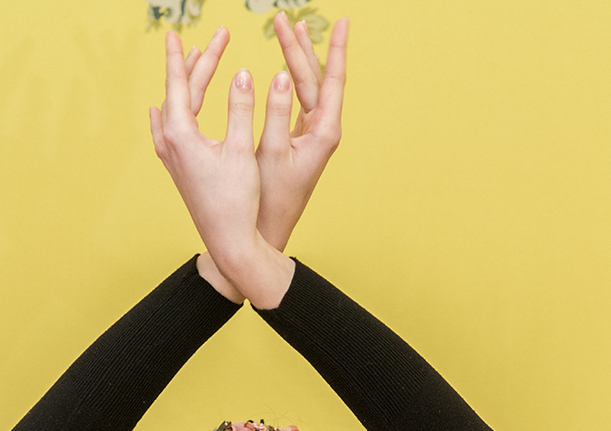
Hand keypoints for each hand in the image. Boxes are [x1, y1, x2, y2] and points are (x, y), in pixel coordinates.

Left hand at [150, 28, 261, 300]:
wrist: (228, 243)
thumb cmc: (236, 202)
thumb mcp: (241, 151)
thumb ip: (241, 109)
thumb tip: (243, 73)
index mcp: (182, 135)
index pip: (179, 83)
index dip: (182, 56)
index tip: (177, 31)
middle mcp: (170, 144)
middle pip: (181, 93)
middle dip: (199, 64)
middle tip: (217, 39)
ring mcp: (171, 158)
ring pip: (175, 109)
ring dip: (187, 84)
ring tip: (197, 60)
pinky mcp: (178, 170)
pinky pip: (168, 129)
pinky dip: (171, 110)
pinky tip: (161, 109)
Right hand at [256, 14, 348, 251]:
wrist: (266, 230)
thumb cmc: (269, 198)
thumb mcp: (271, 152)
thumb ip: (276, 112)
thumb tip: (278, 74)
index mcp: (324, 134)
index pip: (333, 82)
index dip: (337, 50)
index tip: (343, 22)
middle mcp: (323, 133)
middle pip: (315, 79)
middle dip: (300, 47)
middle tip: (285, 17)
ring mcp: (311, 137)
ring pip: (305, 88)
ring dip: (294, 59)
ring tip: (288, 28)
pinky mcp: (299, 142)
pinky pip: (297, 102)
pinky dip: (288, 80)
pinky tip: (283, 65)